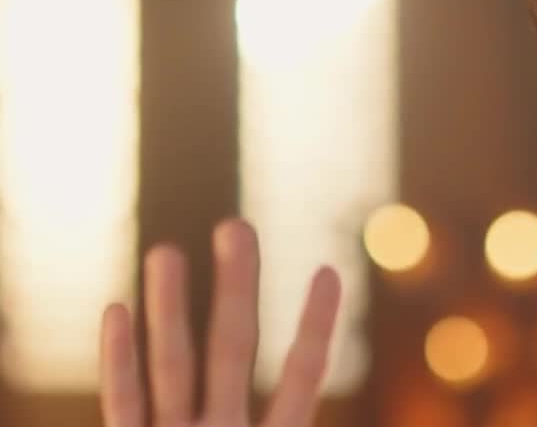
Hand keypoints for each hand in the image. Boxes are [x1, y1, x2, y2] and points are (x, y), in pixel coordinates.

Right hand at [99, 219, 341, 426]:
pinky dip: (119, 362)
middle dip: (235, 287)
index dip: (316, 326)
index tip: (328, 271)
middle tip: (236, 224)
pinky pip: (124, 405)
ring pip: (172, 367)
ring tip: (165, 250)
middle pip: (232, 349)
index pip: (302, 375)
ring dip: (168, 309)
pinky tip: (117, 309)